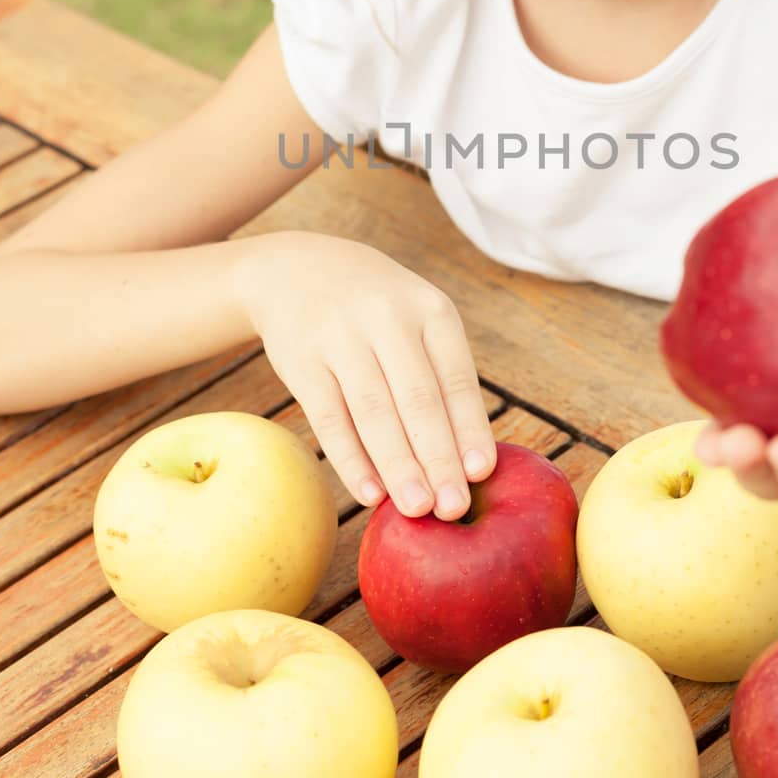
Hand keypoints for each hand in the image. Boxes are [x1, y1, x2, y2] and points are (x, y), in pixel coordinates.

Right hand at [235, 232, 496, 520]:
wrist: (296, 269)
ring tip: (417, 509)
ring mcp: (340, 337)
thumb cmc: (378, 311)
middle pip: (418, 399)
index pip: (455, 378)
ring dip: (398, 465)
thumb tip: (468, 460)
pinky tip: (370, 493)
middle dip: (438, 458)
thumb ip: (440, 376)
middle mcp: (388, 318)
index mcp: (430, 310)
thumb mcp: (417, 320)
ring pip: (374, 411)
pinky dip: (351, 459)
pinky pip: (329, 418)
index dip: (469, 428)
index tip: (481, 473)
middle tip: (453, 508)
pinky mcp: (301, 360)